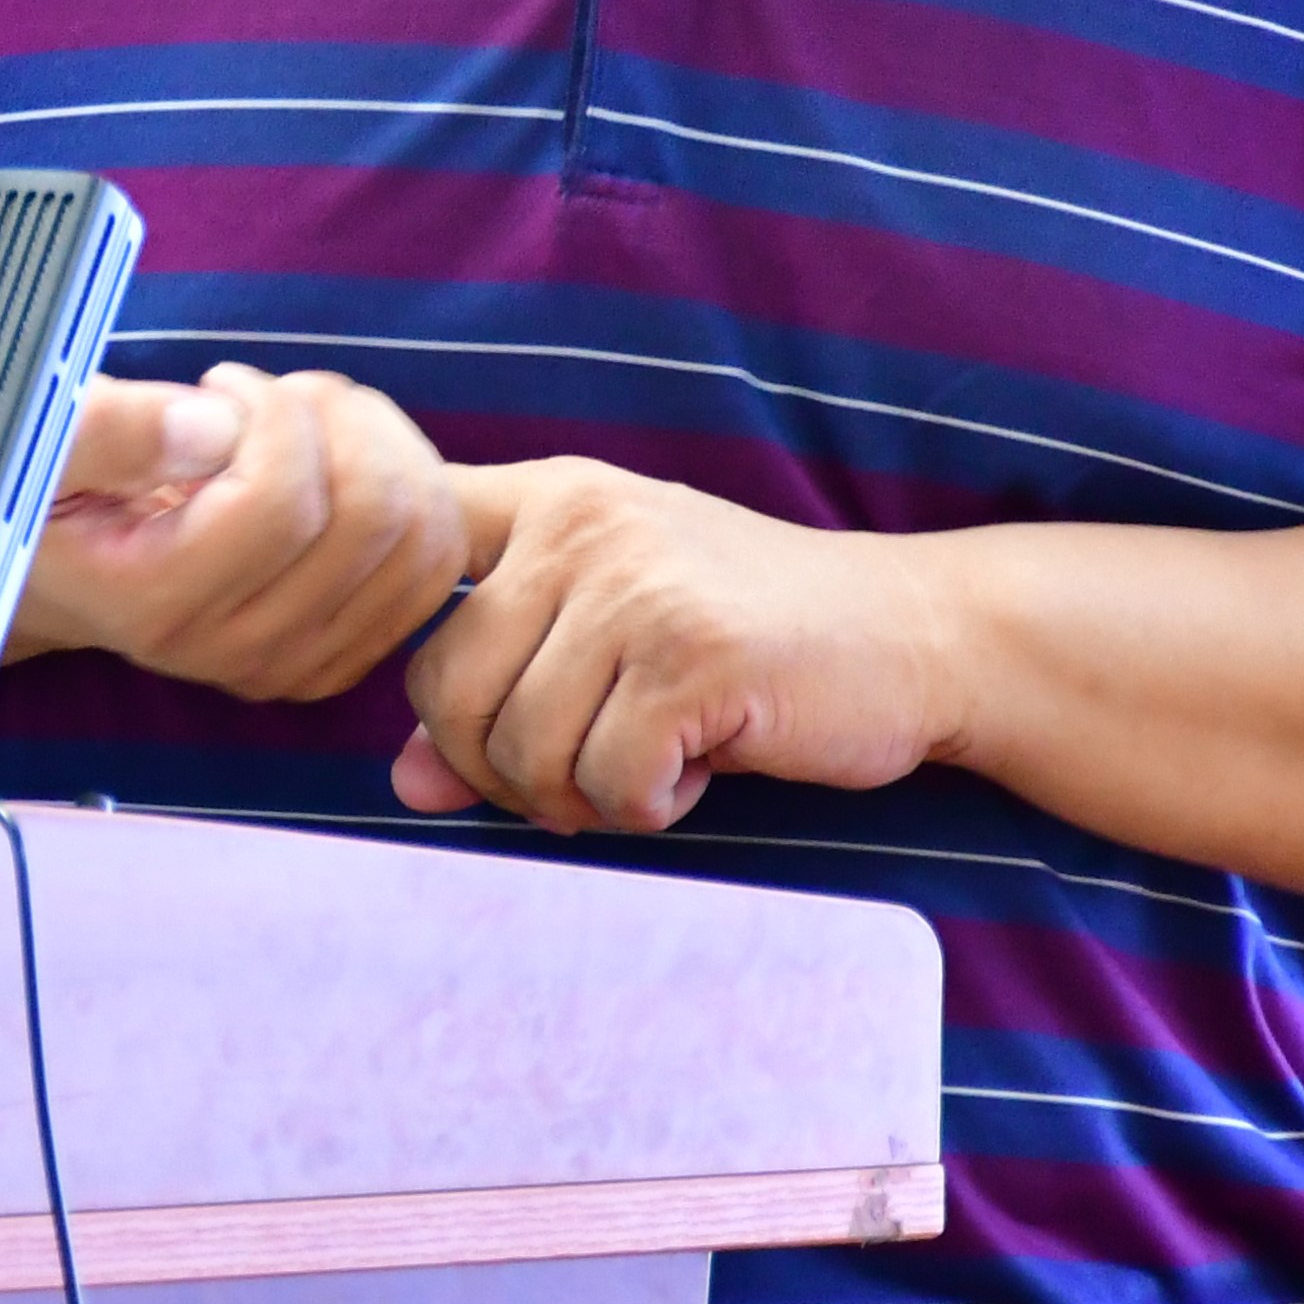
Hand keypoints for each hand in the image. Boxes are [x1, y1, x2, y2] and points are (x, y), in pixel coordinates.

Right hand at [11, 363, 464, 702]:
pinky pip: (436, 563)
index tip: (219, 383)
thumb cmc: (48, 489)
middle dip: (339, 418)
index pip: (283, 501)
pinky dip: (413, 482)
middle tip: (273, 393)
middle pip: (373, 518)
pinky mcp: (342, 653)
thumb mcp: (39, 444)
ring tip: (308, 418)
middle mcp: (238, 652)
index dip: (274, 412)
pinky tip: (342, 455)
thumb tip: (214, 429)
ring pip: (422, 537)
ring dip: (384, 443)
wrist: (55, 570)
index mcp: (160, 604)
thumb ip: (111, 430)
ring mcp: (299, 664)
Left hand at [395, 459, 961, 831]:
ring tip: (652, 756)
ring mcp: (636, 584)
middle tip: (578, 771)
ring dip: (579, 794)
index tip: (454, 686)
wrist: (917, 634)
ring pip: (520, 748)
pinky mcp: (693, 656)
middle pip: (442, 689)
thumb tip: (405, 784)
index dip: (386, 629)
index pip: (407, 549)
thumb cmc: (746, 641)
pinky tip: (698, 767)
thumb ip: (500, 698)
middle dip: (497, 767)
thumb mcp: (608, 647)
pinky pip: (606, 783)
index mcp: (547, 497)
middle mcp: (579, 522)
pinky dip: (645, 807)